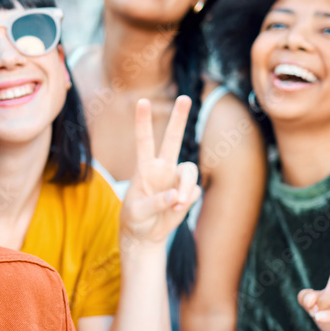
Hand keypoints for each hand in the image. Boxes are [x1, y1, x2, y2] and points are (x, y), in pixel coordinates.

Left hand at [120, 96, 202, 243]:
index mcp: (144, 167)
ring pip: (190, 170)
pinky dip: (187, 202)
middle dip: (179, 118)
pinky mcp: (188, 191)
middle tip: (185, 97)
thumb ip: (155, 203)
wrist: (145, 233)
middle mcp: (162, 167)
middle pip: (173, 138)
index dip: (143, 121)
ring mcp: (176, 178)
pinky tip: (176, 210)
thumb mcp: (137, 213)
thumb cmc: (135, 218)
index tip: (143, 101)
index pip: (144, 140)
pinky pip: (194, 192)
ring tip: (178, 204)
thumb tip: (176, 196)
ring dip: (186, 187)